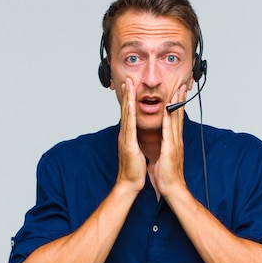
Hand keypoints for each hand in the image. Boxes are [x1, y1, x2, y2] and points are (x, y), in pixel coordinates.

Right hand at [116, 78, 145, 192]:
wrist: (130, 183)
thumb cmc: (134, 169)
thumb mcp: (136, 151)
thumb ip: (135, 141)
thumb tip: (135, 136)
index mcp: (128, 136)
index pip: (130, 114)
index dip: (130, 100)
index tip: (131, 87)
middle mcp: (125, 134)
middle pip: (126, 110)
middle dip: (127, 94)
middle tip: (127, 79)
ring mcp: (125, 138)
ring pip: (127, 114)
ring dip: (127, 98)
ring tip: (128, 85)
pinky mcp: (128, 143)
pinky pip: (130, 125)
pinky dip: (129, 113)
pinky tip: (130, 104)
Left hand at [153, 85, 187, 197]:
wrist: (171, 188)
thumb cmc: (166, 176)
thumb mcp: (163, 158)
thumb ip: (162, 149)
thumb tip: (159, 147)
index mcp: (173, 142)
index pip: (175, 121)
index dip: (176, 107)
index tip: (176, 95)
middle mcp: (176, 140)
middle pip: (178, 116)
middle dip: (179, 100)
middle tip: (181, 86)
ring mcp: (174, 143)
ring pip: (175, 120)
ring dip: (176, 105)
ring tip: (177, 91)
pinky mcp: (170, 148)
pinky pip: (168, 131)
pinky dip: (169, 119)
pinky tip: (168, 109)